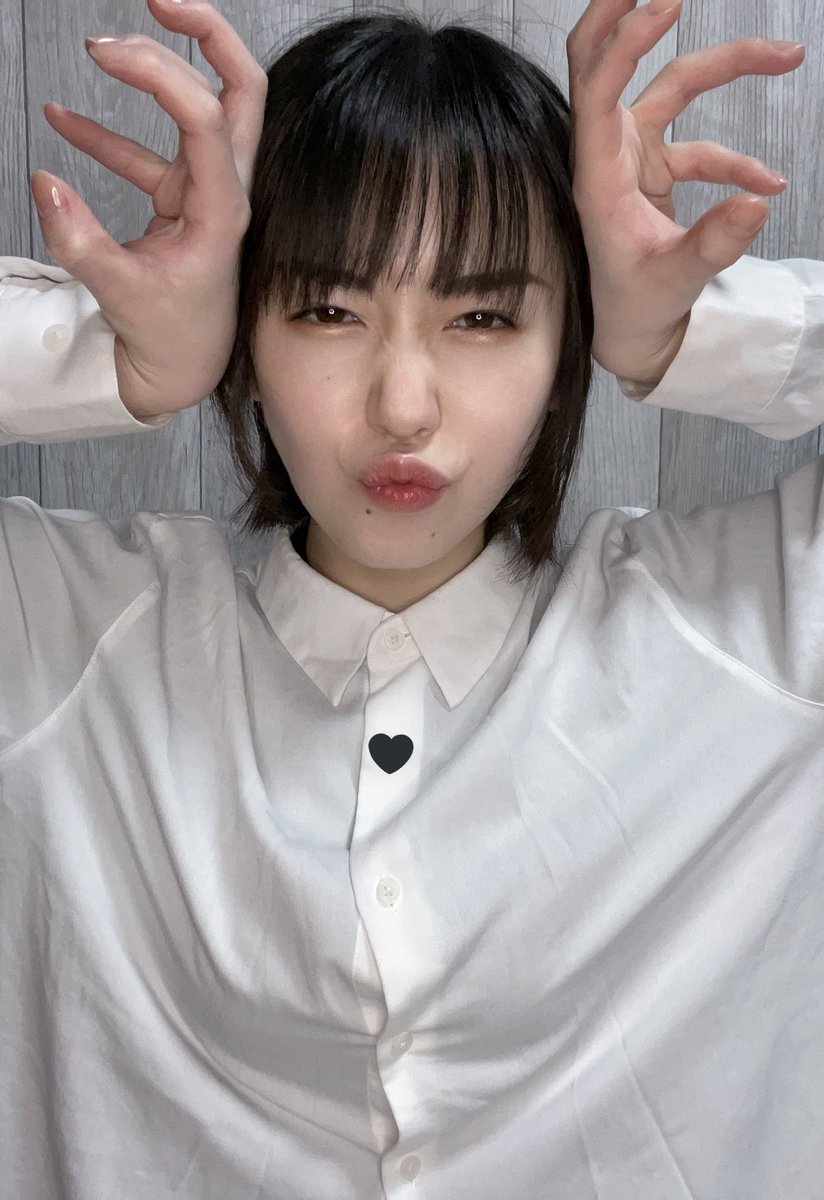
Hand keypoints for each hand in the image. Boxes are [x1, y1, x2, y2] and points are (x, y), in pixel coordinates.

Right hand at [30, 0, 267, 420]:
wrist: (185, 367)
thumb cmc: (172, 337)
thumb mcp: (120, 292)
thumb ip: (79, 239)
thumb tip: (43, 181)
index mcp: (223, 210)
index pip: (206, 116)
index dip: (158, 72)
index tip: (104, 51)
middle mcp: (225, 190)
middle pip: (242, 90)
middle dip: (208, 35)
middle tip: (158, 0)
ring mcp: (206, 191)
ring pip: (205, 109)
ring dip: (161, 70)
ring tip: (103, 45)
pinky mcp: (182, 201)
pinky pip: (149, 151)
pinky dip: (108, 132)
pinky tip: (61, 120)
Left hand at [566, 0, 804, 387]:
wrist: (631, 331)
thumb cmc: (634, 307)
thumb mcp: (674, 280)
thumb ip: (713, 244)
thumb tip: (757, 200)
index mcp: (597, 176)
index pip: (597, 90)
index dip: (623, 42)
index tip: (663, 5)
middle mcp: (608, 155)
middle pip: (608, 61)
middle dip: (629, 13)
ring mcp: (633, 157)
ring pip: (674, 87)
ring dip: (727, 67)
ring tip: (787, 56)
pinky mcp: (657, 169)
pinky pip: (703, 145)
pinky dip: (737, 160)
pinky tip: (768, 185)